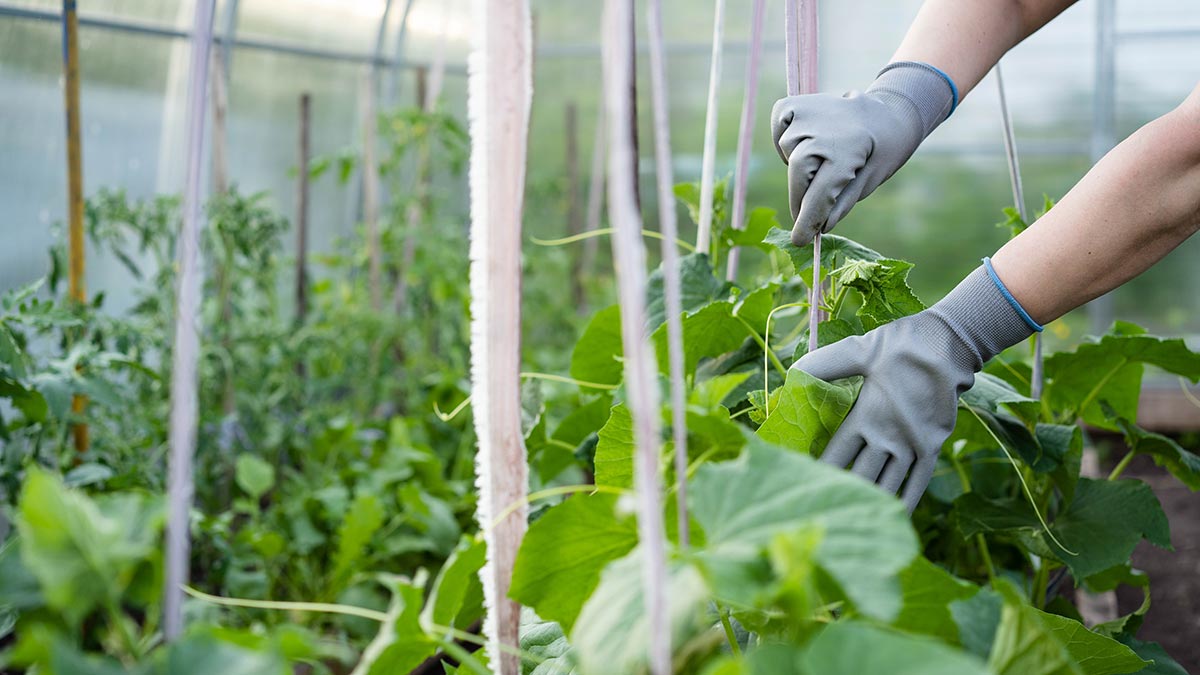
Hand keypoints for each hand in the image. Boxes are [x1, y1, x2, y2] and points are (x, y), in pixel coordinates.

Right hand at [770, 62, 955, 245]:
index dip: (808, 221)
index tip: (800, 241)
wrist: (892, 111)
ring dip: (799, 166)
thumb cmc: (885, 150)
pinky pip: (779, 125)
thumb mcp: (871, 180)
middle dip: (801, 198)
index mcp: (849, 150)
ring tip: (823, 162)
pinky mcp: (799, 102)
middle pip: (798, 173)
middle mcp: (825, 129)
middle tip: (808, 215)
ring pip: (788, 151)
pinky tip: (804, 144)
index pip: (819, 193)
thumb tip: (819, 226)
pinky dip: (783, 138)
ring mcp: (810, 112)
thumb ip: (842, 203)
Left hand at [792, 264, 1036, 511]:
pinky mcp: (931, 446)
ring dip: (872, 504)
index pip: (837, 455)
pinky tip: (895, 516)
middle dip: (842, 495)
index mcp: (865, 416)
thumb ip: (826, 364)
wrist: (948, 345)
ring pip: (887, 484)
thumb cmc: (900, 346)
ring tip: (852, 526)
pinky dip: (907, 500)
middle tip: (824, 516)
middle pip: (860, 476)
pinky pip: (918, 481)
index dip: (821, 473)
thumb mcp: (858, 350)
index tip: (806, 488)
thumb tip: (794, 373)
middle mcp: (887, 437)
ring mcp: (912, 445)